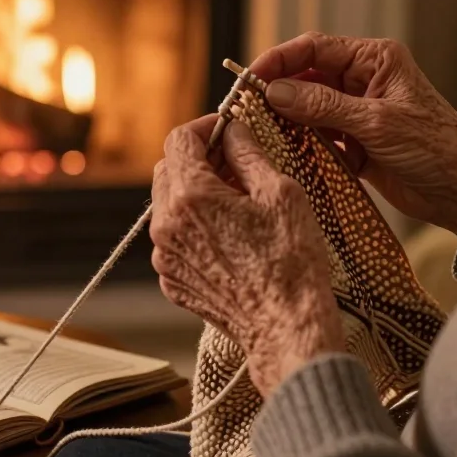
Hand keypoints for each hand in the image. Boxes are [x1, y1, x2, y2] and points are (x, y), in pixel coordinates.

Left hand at [150, 115, 344, 396]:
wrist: (286, 328)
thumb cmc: (291, 262)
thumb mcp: (280, 193)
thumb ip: (248, 153)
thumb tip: (233, 131)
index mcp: (191, 197)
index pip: (179, 139)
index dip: (205, 127)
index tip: (227, 128)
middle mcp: (167, 225)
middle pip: (168, 169)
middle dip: (199, 158)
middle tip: (236, 162)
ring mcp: (166, 257)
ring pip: (169, 205)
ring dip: (196, 193)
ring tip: (238, 202)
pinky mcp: (172, 281)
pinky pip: (175, 239)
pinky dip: (196, 227)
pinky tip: (231, 236)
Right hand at [250, 32, 456, 250]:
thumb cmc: (435, 148)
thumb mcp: (376, 122)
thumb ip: (323, 106)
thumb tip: (276, 92)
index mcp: (375, 60)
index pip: (315, 48)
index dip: (279, 59)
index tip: (250, 77)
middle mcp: (364, 80)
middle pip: (307, 77)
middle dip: (279, 92)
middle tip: (248, 109)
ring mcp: (358, 112)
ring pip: (309, 108)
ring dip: (289, 121)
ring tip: (264, 133)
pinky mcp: (356, 142)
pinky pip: (320, 136)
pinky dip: (305, 144)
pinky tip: (291, 154)